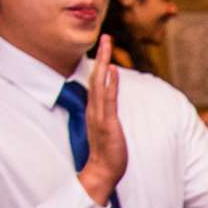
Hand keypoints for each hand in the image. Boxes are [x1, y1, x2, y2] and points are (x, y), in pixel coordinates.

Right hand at [81, 37, 129, 205]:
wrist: (102, 171)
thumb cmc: (108, 152)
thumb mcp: (108, 128)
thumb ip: (109, 114)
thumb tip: (113, 102)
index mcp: (95, 109)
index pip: (96, 82)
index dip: (100, 63)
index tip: (104, 47)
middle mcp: (94, 109)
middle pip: (96, 77)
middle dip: (101, 56)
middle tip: (105, 36)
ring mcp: (99, 115)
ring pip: (99, 83)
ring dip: (103, 62)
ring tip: (107, 44)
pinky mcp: (106, 124)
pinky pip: (107, 100)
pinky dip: (109, 83)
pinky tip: (111, 69)